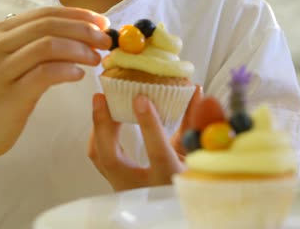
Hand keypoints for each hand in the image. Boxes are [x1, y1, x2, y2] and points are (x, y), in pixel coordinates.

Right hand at [0, 7, 110, 160]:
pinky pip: (44, 74)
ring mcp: (1, 69)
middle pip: (48, 25)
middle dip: (84, 30)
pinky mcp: (9, 94)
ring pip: (47, 46)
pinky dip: (67, 70)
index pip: (45, 13)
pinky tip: (79, 75)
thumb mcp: (15, 61)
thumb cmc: (0, 94)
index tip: (102, 23)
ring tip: (96, 59)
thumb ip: (39, 45)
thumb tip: (84, 33)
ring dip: (79, 49)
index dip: (78, 15)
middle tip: (107, 41)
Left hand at [89, 87, 227, 191]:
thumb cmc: (197, 180)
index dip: (149, 125)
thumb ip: (199, 126)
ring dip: (98, 129)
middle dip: (103, 124)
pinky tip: (104, 120)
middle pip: (111, 158)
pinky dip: (99, 138)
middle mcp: (144, 188)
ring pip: (100, 158)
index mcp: (170, 181)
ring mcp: (127, 188)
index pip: (158, 153)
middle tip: (102, 96)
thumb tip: (197, 93)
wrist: (180, 206)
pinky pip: (101, 159)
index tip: (141, 99)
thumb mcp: (201, 155)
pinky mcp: (119, 183)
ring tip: (101, 103)